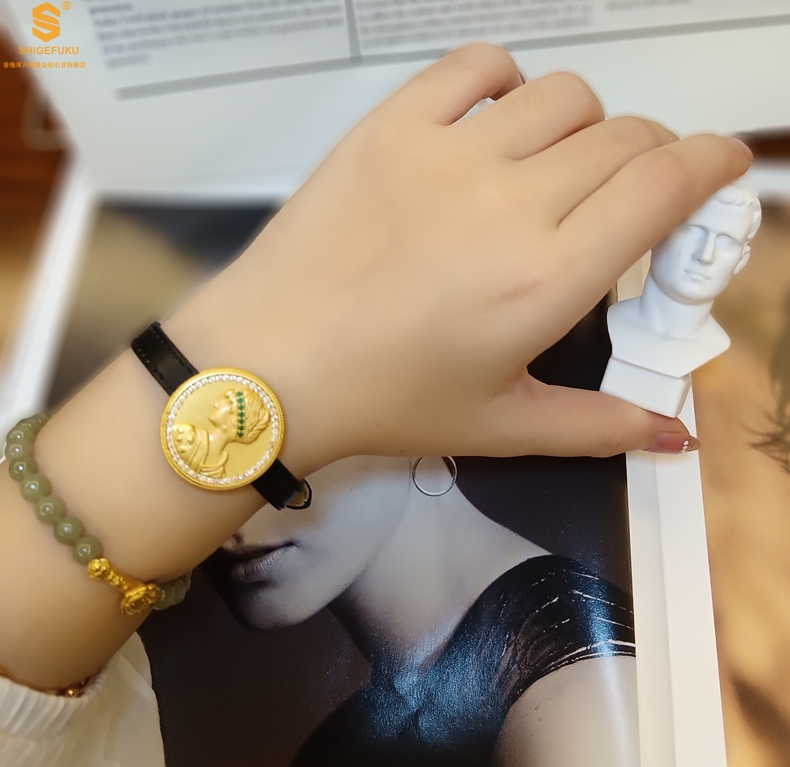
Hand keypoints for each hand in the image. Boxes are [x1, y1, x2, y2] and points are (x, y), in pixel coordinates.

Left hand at [171, 44, 751, 471]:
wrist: (270, 365)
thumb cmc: (387, 402)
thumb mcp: (501, 424)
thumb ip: (599, 425)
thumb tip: (675, 436)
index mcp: (548, 278)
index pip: (664, 185)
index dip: (712, 164)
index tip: (718, 169)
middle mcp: (511, 203)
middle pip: (625, 137)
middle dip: (650, 159)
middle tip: (623, 198)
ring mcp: (447, 153)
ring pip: (565, 96)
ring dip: (584, 126)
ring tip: (553, 169)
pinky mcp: (391, 127)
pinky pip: (477, 67)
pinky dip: (506, 83)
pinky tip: (492, 127)